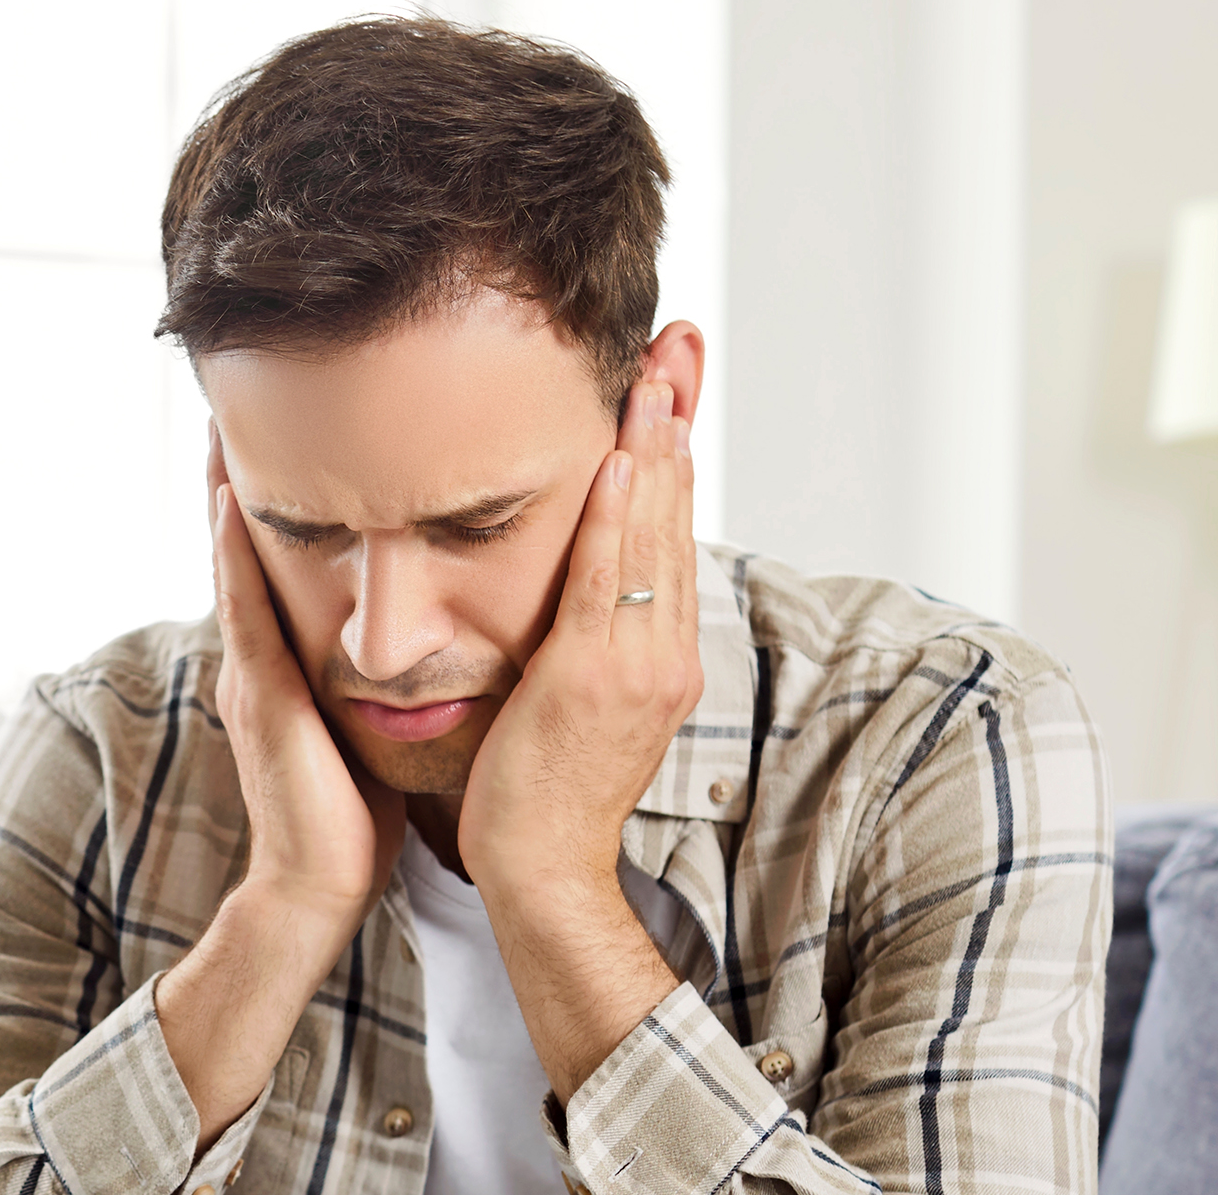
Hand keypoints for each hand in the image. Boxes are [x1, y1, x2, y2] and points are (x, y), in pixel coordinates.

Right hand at [208, 425, 405, 934]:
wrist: (316, 891)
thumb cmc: (352, 822)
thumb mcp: (366, 734)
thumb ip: (375, 690)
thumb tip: (417, 659)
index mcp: (286, 670)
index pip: (273, 572)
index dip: (273, 509)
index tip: (280, 443)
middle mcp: (259, 662)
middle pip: (243, 554)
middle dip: (233, 485)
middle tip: (228, 410)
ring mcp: (251, 676)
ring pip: (234, 567)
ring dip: (222, 498)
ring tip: (217, 430)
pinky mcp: (260, 696)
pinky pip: (242, 611)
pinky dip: (231, 556)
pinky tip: (227, 505)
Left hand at [460, 381, 702, 891]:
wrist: (541, 869)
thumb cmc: (545, 789)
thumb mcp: (583, 701)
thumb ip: (592, 641)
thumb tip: (583, 589)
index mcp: (664, 656)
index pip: (673, 534)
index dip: (676, 456)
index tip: (672, 386)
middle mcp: (665, 654)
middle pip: (675, 518)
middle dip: (676, 427)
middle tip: (676, 349)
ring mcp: (637, 666)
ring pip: (649, 538)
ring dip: (652, 451)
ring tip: (652, 378)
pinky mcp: (593, 678)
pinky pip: (606, 582)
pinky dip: (614, 519)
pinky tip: (618, 462)